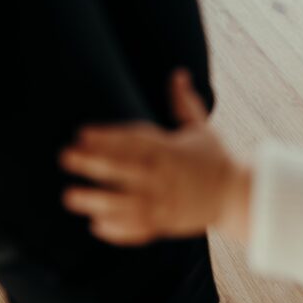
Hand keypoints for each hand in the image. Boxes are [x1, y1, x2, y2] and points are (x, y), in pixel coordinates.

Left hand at [60, 70, 251, 245]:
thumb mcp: (201, 129)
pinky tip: (96, 225)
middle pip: (125, 170)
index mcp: (171, 151)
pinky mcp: (167, 223)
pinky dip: (118, 230)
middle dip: (93, 164)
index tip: (82, 133)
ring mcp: (165, 202)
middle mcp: (165, 177)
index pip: (134, 141)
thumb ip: (184, 103)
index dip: (107, 137)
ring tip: (70, 196)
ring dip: (97, 200)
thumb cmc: (216, 160)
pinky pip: (139, 229)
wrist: (237, 197)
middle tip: (66, 158)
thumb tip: (178, 73)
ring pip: (126, 203)